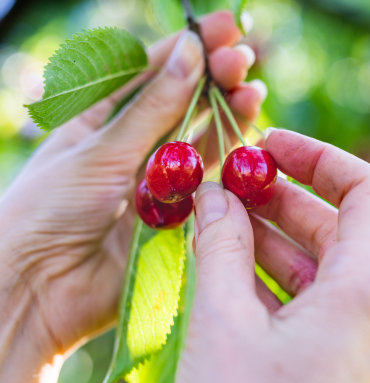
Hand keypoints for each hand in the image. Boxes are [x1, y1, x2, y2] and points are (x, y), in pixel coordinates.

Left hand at [0, 11, 264, 382]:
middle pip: (180, 103)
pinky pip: (206, 180)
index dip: (186, 48)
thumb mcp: (101, 149)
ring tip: (252, 88)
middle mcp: (130, 145)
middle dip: (213, 77)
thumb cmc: (49, 209)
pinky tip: (247, 133)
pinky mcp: (175, 214)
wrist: (38, 289)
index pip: (148, 72)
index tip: (224, 27)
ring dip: (226, 113)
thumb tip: (191, 54)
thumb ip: (153, 108)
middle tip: (243, 55)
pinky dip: (227, 158)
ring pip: (198, 138)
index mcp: (97, 119)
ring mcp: (154, 179)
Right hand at [176, 130, 369, 382]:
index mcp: (368, 290)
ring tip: (219, 216)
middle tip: (229, 181)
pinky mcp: (338, 363)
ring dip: (273, 235)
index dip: (319, 157)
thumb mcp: (221, 319)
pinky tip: (229, 264)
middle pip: (340, 225)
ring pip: (323, 264)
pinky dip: (275, 275)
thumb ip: (221, 243)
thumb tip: (212, 193)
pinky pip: (313, 300)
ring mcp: (361, 341)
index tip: (269, 144)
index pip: (366, 190)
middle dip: (283, 197)